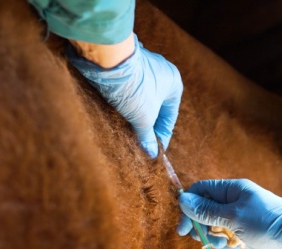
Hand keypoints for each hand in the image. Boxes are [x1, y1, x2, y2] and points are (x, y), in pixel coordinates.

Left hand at [68, 34, 182, 157]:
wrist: (108, 61)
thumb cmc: (133, 88)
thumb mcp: (143, 118)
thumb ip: (147, 137)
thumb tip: (151, 153)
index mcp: (174, 83)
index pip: (170, 116)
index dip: (162, 136)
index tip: (154, 150)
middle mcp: (162, 72)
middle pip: (156, 107)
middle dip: (147, 125)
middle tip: (139, 143)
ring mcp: (143, 66)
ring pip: (142, 98)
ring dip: (136, 114)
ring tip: (127, 130)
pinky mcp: (126, 65)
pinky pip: (130, 89)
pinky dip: (126, 102)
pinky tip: (118, 113)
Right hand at [177, 179, 281, 248]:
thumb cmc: (267, 223)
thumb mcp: (234, 217)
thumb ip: (207, 210)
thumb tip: (183, 200)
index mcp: (232, 189)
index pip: (201, 191)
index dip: (188, 207)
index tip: (183, 228)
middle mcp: (234, 201)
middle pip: (204, 210)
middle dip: (201, 226)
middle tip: (203, 239)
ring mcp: (239, 216)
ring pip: (213, 225)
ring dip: (213, 237)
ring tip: (225, 245)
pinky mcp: (244, 231)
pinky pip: (225, 236)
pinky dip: (225, 244)